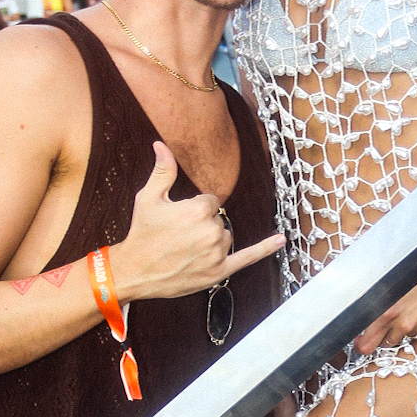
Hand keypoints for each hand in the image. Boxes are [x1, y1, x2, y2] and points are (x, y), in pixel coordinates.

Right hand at [111, 141, 282, 300]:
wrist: (135, 271)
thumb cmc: (141, 234)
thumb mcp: (148, 198)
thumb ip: (163, 170)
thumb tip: (162, 145)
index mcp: (198, 210)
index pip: (211, 201)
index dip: (194, 209)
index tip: (179, 219)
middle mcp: (211, 231)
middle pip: (218, 219)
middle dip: (201, 225)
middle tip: (178, 236)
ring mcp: (217, 253)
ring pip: (225, 237)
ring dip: (211, 240)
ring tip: (185, 249)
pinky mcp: (219, 271)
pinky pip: (248, 257)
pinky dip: (265, 249)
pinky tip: (280, 240)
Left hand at [355, 238, 416, 353]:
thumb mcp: (392, 278)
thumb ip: (379, 300)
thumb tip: (370, 312)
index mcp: (389, 311)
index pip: (368, 343)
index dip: (363, 344)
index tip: (361, 342)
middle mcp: (405, 323)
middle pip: (389, 341)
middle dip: (390, 331)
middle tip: (397, 314)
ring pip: (410, 333)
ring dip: (411, 324)